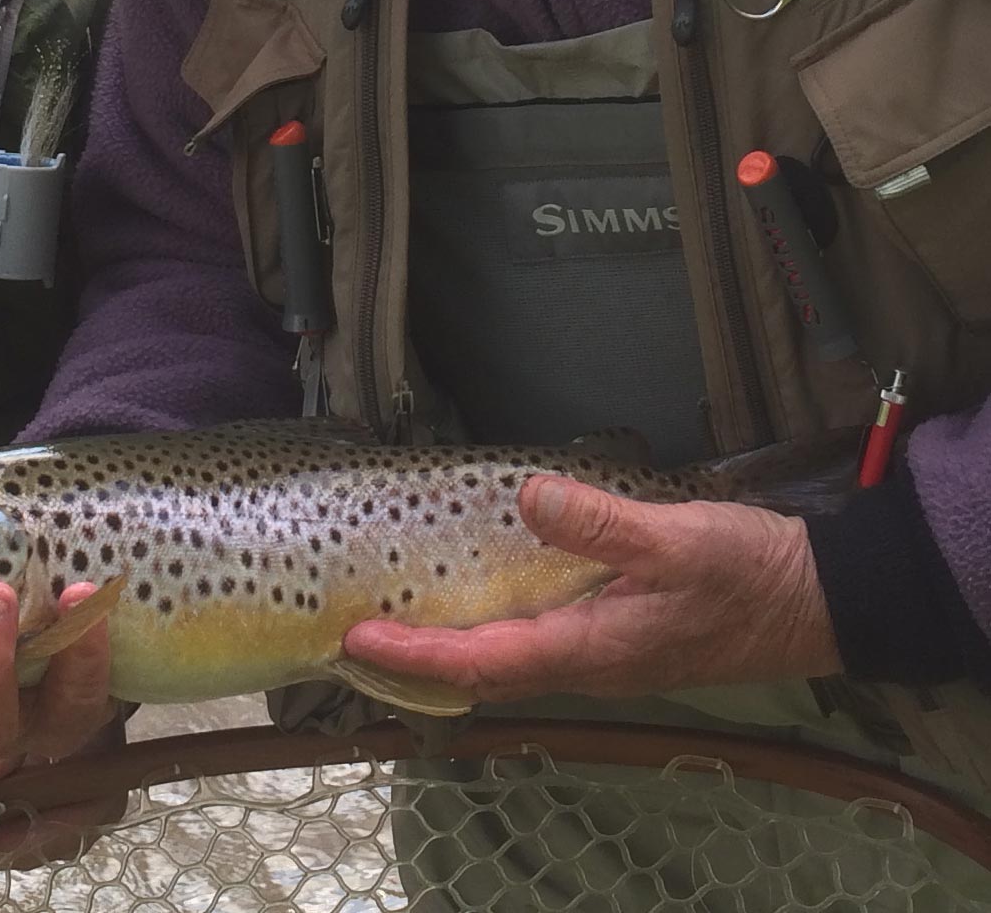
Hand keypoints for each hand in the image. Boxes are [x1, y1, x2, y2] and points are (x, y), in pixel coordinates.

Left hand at [342, 476, 841, 704]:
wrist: (819, 600)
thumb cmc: (749, 574)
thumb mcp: (675, 540)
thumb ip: (602, 524)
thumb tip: (532, 497)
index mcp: (591, 649)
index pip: (482, 661)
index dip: (415, 653)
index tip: (354, 638)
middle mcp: (587, 660)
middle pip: (481, 668)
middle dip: (414, 656)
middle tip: (347, 627)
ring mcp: (601, 649)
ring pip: (505, 655)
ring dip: (447, 643)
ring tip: (389, 613)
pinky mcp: (614, 630)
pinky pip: (533, 637)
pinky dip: (489, 625)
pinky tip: (471, 594)